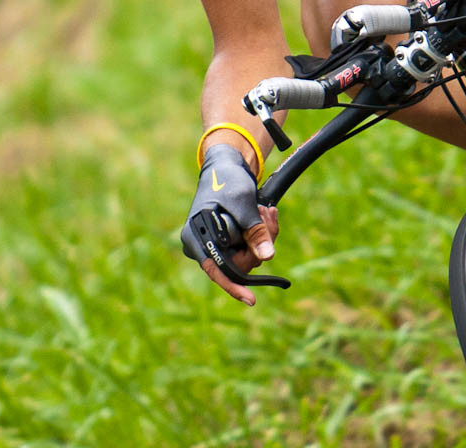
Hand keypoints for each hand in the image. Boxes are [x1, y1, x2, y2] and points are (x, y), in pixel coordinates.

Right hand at [181, 144, 279, 305]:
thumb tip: (268, 257)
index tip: (251, 299)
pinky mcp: (229, 241)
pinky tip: (267, 213)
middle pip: (238, 264)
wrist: (226, 165)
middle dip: (260, 243)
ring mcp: (216, 244)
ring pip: (248, 256)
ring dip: (264, 235)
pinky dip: (263, 233)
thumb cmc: (229, 180)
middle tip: (269, 217)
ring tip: (266, 211)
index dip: (234, 285)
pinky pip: (250, 248)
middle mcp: (202, 245)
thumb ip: (255, 230)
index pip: (216, 269)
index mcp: (196, 237)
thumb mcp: (244, 203)